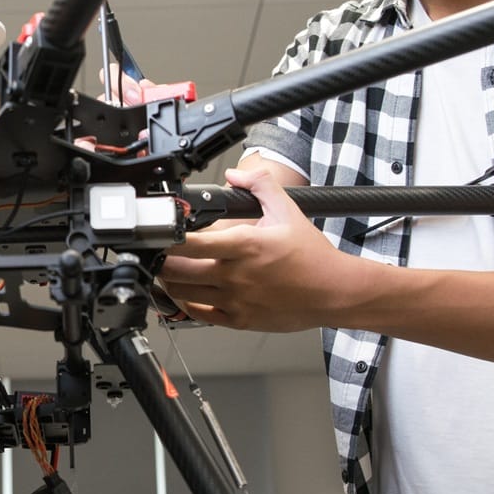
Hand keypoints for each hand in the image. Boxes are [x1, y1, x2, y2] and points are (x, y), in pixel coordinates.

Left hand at [157, 166, 375, 330]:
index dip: (166, 238)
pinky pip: (199, 315)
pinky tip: (186, 293)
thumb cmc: (313, 257)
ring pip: (183, 294)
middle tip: (158, 252)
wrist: (335, 292)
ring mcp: (236, 301)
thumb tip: (236, 173)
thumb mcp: (287, 211)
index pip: (189, 243)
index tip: (158, 233)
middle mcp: (235, 276)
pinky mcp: (239, 321)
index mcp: (244, 246)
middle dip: (161, 261)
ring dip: (169, 282)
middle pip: (177, 271)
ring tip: (168, 270)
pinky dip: (185, 304)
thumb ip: (259, 184)